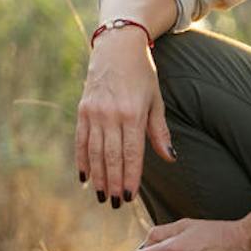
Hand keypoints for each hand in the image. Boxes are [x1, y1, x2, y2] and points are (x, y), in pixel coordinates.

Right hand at [74, 27, 170, 205]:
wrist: (116, 46)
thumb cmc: (142, 73)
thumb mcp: (155, 100)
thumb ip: (159, 131)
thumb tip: (169, 158)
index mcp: (132, 113)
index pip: (131, 153)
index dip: (130, 177)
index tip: (129, 197)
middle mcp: (111, 115)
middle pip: (111, 157)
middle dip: (113, 182)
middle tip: (114, 203)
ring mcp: (94, 112)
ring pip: (95, 151)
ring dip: (98, 176)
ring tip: (101, 196)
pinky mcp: (82, 109)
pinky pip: (81, 139)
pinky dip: (82, 159)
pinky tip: (84, 176)